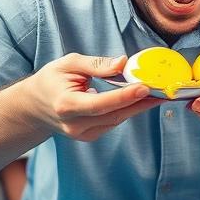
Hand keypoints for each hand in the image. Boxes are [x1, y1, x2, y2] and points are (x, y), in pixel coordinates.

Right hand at [26, 53, 158, 140]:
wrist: (34, 107)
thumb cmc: (51, 81)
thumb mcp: (68, 64)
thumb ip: (96, 64)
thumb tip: (123, 63)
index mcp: (66, 105)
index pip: (100, 104)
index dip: (124, 96)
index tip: (144, 86)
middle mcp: (74, 125)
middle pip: (114, 115)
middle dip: (141, 102)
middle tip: (164, 90)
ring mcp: (82, 134)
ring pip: (117, 119)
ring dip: (139, 106)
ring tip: (159, 92)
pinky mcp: (90, 136)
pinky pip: (114, 121)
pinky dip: (128, 109)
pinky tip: (140, 98)